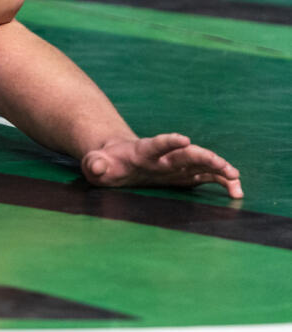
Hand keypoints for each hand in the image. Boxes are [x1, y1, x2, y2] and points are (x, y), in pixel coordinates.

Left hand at [81, 134, 242, 197]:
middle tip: (221, 164)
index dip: (169, 141)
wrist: (116, 158)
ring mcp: (175, 165)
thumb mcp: (95, 164)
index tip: (184, 139)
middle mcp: (163, 156)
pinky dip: (221, 182)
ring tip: (236, 182)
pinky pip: (206, 177)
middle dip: (203, 157)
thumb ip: (95, 164)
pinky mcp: (183, 174)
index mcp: (142, 152)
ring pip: (201, 164)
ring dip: (219, 170)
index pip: (156, 144)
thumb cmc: (105, 162)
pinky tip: (236, 192)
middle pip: (185, 154)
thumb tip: (97, 167)